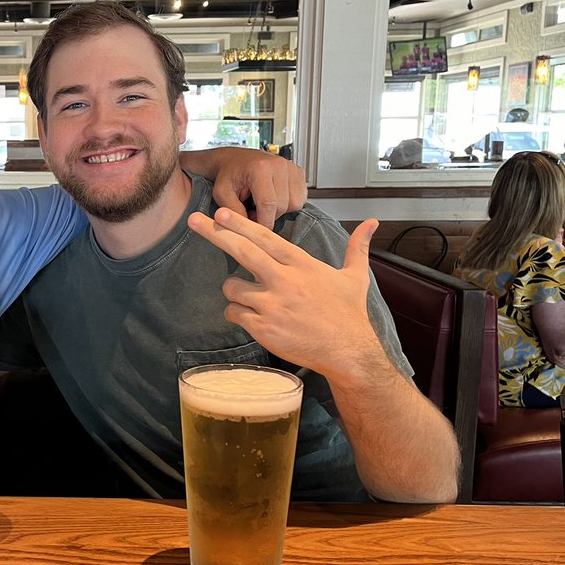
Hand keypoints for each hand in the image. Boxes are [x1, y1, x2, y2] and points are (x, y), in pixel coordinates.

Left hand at [182, 147, 306, 228]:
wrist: (235, 160)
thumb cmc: (228, 175)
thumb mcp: (222, 194)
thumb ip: (233, 212)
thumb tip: (247, 230)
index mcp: (260, 168)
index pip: (268, 203)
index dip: (263, 222)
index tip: (256, 231)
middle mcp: (278, 165)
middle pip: (282, 206)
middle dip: (268, 216)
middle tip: (253, 212)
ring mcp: (291, 167)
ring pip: (294, 204)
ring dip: (280, 211)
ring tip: (263, 205)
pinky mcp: (298, 172)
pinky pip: (300, 198)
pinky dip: (288, 204)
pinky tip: (274, 199)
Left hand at [187, 208, 382, 379]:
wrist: (348, 352)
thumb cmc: (349, 315)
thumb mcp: (355, 277)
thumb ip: (357, 248)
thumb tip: (372, 224)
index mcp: (302, 265)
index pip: (265, 238)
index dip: (240, 224)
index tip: (220, 212)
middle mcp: (284, 281)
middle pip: (242, 252)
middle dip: (215, 234)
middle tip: (193, 221)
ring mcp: (272, 306)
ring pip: (231, 288)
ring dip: (233, 291)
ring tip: (249, 298)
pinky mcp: (263, 328)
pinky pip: (234, 314)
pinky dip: (237, 313)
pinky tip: (251, 317)